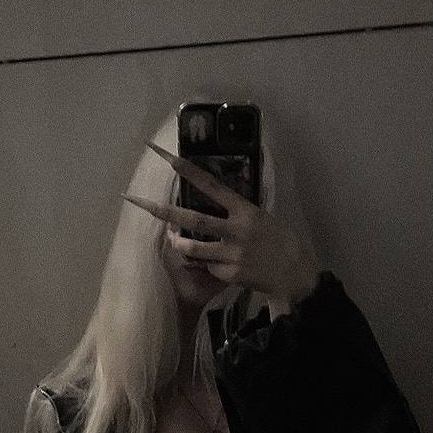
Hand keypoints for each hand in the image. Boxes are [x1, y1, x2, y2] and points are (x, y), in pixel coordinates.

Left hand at [121, 140, 319, 305]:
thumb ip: (238, 211)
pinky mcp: (230, 274)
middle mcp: (237, 230)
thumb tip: (217, 199)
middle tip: (138, 202)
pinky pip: (207, 266)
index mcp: (245, 210)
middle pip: (193, 219)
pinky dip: (205, 264)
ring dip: (178, 244)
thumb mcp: (262, 218)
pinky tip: (216, 264)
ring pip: (193, 248)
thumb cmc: (279, 241)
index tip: (168, 158)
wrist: (294, 273)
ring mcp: (232, 254)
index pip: (212, 186)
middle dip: (163, 211)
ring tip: (171, 239)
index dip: (189, 172)